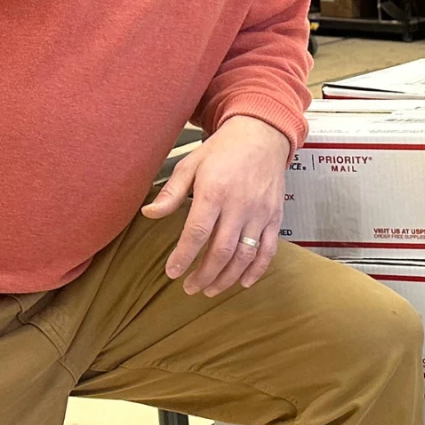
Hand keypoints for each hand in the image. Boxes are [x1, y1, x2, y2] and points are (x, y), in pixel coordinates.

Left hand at [144, 114, 291, 294]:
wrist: (262, 135)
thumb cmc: (222, 150)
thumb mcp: (191, 164)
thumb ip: (171, 193)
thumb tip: (149, 213)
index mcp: (214, 192)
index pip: (197, 233)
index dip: (183, 256)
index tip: (172, 272)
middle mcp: (239, 206)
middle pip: (221, 251)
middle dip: (204, 275)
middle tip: (190, 288)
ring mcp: (260, 213)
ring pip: (245, 255)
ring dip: (227, 278)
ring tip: (211, 289)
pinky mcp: (275, 217)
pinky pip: (268, 250)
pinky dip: (257, 270)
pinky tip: (243, 282)